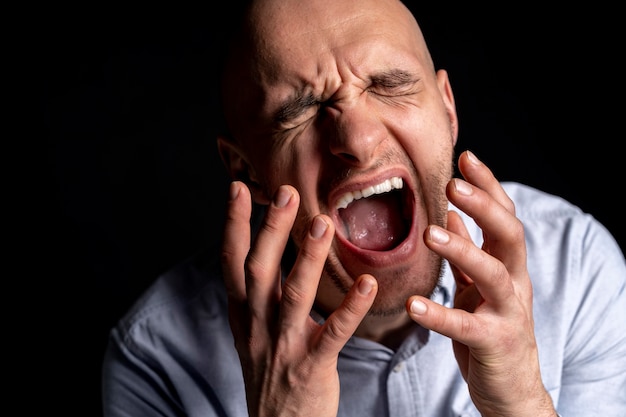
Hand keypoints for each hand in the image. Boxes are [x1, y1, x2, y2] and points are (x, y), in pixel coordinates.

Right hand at [220, 181, 377, 416]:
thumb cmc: (269, 373)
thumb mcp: (251, 333)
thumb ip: (256, 296)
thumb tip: (262, 251)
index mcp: (242, 314)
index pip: (231, 262)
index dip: (233, 225)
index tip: (237, 187)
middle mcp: (257, 326)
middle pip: (259, 271)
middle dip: (271, 230)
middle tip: (287, 192)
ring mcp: (283, 347)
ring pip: (293, 296)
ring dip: (307, 257)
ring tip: (323, 223)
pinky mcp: (311, 368)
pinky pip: (333, 334)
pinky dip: (350, 308)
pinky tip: (367, 285)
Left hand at [406, 151, 556, 415]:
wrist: (511, 387)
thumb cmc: (491, 329)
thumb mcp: (479, 285)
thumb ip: (468, 250)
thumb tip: (452, 212)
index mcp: (508, 265)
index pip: (503, 215)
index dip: (487, 186)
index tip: (465, 156)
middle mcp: (515, 283)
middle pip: (509, 234)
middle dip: (484, 206)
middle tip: (453, 184)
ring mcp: (507, 313)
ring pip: (492, 274)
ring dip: (461, 250)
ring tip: (429, 233)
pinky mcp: (493, 343)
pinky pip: (464, 326)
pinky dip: (438, 314)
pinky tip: (413, 304)